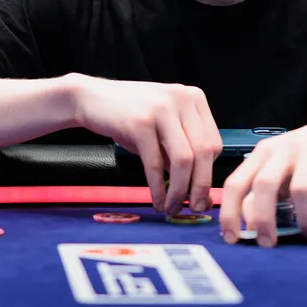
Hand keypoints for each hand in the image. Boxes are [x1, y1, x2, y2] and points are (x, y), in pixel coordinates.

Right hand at [70, 76, 221, 213]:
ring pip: (184, 159)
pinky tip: (157, 200)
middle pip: (204, 152)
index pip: (214, 144)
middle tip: (193, 207)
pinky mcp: (141, 122)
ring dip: (180, 190)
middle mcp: (182, 99)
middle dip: (200, 187)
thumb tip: (203, 197)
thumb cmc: (130, 117)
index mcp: (194, 98)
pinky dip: (158, 187)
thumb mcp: (163, 131)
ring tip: (172, 207)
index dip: (208, 173)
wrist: (91, 98)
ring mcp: (162, 109)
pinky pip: (156, 163)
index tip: (200, 194)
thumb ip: (182, 158)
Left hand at [217, 108, 306, 246]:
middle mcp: (284, 148)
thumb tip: (248, 225)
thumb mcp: (283, 169)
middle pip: (264, 184)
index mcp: (264, 153)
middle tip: (269, 245)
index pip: (236, 182)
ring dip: (306, 221)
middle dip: (263, 219)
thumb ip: (265, 192)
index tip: (232, 239)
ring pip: (301, 190)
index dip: (229, 212)